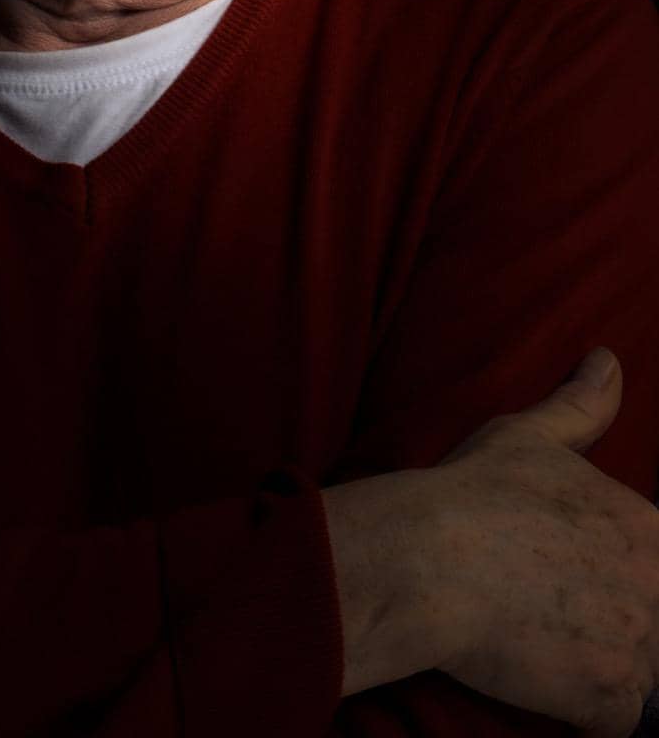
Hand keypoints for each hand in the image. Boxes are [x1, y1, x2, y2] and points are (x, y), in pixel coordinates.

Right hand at [425, 348, 658, 737]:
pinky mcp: (614, 697)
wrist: (426, 557)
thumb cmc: (471, 492)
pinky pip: (621, 722)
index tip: (577, 583)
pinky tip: (550, 692)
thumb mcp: (527, 437)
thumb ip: (579, 406)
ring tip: (558, 657)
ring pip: (649, 672)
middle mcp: (655, 581)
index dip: (620, 580)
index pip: (653, 562)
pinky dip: (590, 717)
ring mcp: (641, 642)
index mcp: (644, 524)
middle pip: (655, 616)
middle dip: (618, 623)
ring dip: (610, 669)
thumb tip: (608, 360)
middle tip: (560, 619)